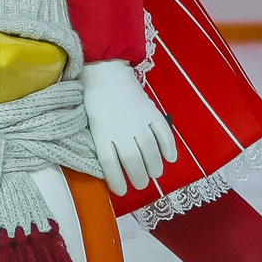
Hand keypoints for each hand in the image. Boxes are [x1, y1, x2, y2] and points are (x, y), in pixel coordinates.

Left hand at [82, 61, 177, 196]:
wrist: (106, 70)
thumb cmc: (95, 98)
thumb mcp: (91, 123)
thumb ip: (102, 142)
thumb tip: (112, 165)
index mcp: (102, 133)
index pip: (109, 164)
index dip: (117, 180)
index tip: (122, 191)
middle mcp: (120, 130)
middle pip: (131, 160)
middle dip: (138, 176)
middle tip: (141, 184)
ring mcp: (137, 120)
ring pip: (149, 149)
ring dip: (154, 166)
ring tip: (155, 174)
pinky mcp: (150, 111)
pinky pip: (163, 132)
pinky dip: (168, 146)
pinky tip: (171, 158)